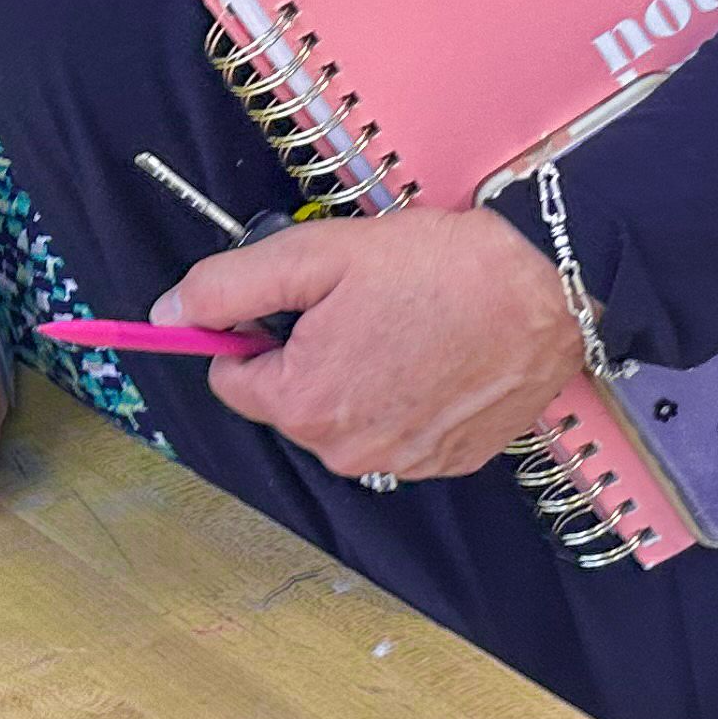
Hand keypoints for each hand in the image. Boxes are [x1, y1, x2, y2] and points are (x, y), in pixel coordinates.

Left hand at [155, 207, 578, 483]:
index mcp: (305, 404)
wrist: (548, 294)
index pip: (230, 377)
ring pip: (341, 416)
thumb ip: (231, 286)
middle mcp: (349, 452)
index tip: (297, 301)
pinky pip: (394, 430)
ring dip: (356, 374)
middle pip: (287, 400)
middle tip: (358, 304)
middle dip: (306, 353)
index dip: (252, 331)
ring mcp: (403, 464)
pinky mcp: (449, 462)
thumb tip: (169, 313)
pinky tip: (434, 355)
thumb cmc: (441, 269)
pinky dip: (403, 396)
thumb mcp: (319, 255)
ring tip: (403, 325)